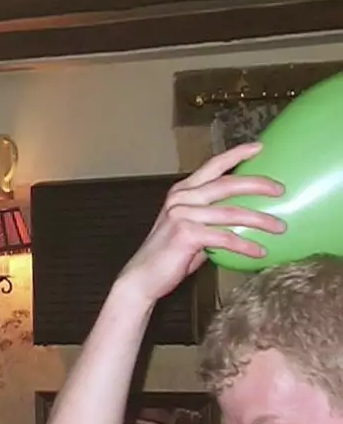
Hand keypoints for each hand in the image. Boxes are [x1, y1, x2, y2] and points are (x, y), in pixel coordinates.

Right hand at [117, 143, 283, 307]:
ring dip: (260, 220)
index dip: (237, 154)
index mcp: (182, 191)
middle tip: (280, 190)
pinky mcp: (186, 234)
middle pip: (227, 184)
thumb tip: (245, 219)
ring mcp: (182, 214)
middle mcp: (181, 198)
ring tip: (280, 227)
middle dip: (257, 185)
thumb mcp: (192, 229)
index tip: (260, 147)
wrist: (142, 277)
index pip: (213, 166)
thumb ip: (212, 219)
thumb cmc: (170, 255)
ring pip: (231, 213)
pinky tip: (260, 251)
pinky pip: (224, 238)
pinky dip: (245, 245)